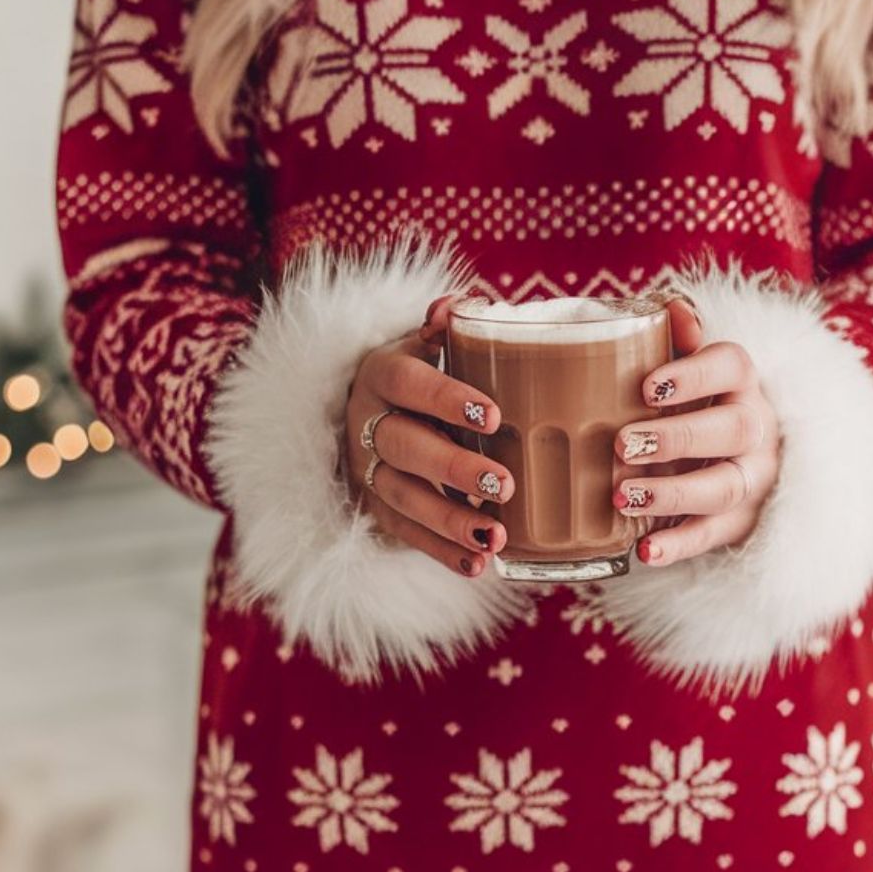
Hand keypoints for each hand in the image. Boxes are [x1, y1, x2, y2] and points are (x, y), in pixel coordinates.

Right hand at [345, 294, 511, 577]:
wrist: (367, 414)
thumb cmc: (419, 376)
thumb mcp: (425, 345)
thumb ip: (445, 327)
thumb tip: (460, 306)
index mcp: (381, 375)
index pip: (407, 383)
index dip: (447, 399)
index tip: (495, 416)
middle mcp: (367, 424)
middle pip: (404, 448)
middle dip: (454, 469)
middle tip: (506, 483)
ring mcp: (368, 472)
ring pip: (404, 499)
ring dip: (450, 522)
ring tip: (496, 536)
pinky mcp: (375, 510)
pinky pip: (406, 536)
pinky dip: (442, 554)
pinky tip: (478, 566)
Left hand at [612, 296, 780, 566]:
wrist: (739, 458)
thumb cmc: (696, 403)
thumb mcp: (689, 367)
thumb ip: (677, 339)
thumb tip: (673, 309)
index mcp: (742, 382)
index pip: (733, 366)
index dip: (693, 375)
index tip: (647, 388)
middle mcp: (757, 430)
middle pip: (733, 429)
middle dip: (677, 437)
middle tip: (621, 443)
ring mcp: (753, 479)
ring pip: (723, 487)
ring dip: (672, 493)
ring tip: (622, 496)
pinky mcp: (741, 522)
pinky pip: (714, 537)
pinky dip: (679, 546)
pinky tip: (643, 551)